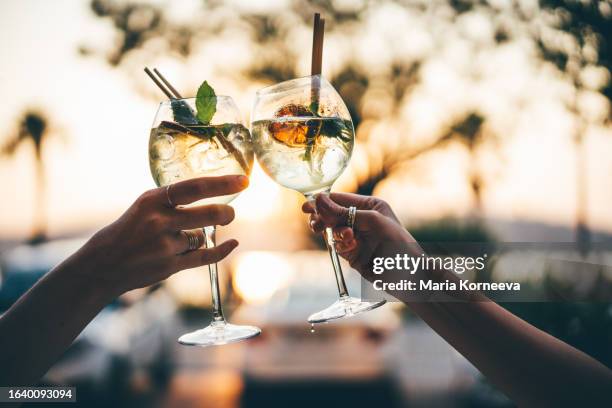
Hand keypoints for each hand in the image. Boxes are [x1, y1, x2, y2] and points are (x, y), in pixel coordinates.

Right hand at [75, 175, 247, 296]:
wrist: (103, 264)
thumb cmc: (129, 231)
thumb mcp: (145, 206)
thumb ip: (174, 202)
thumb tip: (212, 196)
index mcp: (153, 199)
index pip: (195, 187)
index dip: (223, 183)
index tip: (244, 181)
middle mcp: (159, 220)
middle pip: (208, 213)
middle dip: (226, 213)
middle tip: (230, 213)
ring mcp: (165, 244)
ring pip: (201, 236)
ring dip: (200, 237)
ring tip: (182, 239)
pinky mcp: (170, 265)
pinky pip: (205, 256)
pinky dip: (221, 250)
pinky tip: (232, 243)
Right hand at [302, 193, 419, 279]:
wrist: (408, 275)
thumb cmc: (398, 243)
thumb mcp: (372, 222)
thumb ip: (343, 212)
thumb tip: (318, 199)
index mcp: (369, 206)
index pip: (339, 200)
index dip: (322, 203)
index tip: (306, 208)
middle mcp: (361, 219)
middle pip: (331, 215)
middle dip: (323, 219)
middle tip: (316, 226)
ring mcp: (356, 237)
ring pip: (332, 231)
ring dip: (335, 234)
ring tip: (346, 238)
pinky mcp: (352, 253)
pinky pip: (337, 246)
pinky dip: (341, 246)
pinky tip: (351, 248)